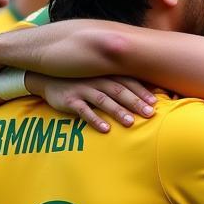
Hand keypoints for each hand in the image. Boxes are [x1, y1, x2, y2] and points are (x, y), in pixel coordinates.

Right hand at [40, 76, 156, 132]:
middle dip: (135, 102)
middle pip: (119, 91)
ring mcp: (83, 89)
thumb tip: (142, 93)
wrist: (47, 78)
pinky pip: (83, 110)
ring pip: (103, 100)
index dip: (142, 91)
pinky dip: (95, 119)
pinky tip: (105, 129)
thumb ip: (116, 82)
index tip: (155, 103)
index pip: (127, 81)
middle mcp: (96, 80)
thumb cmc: (80, 80)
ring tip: (130, 123)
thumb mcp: (97, 77)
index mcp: (105, 74)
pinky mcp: (70, 100)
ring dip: (117, 111)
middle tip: (150, 114)